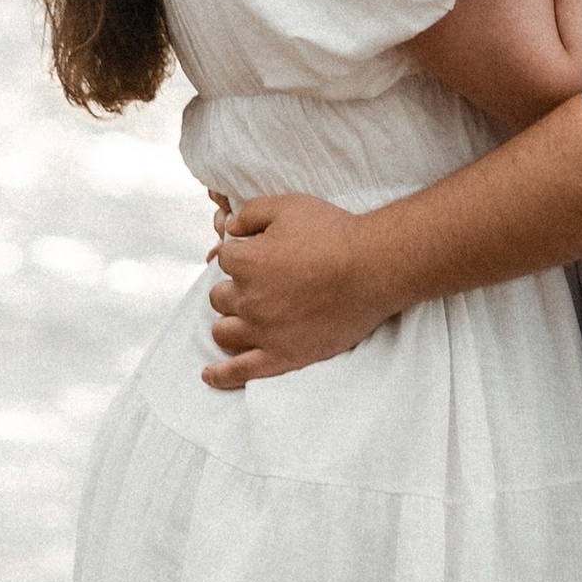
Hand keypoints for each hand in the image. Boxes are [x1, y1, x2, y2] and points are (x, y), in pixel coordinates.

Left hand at [203, 194, 387, 386]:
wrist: (371, 269)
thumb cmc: (333, 234)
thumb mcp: (288, 206)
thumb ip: (251, 213)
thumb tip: (229, 227)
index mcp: (245, 262)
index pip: (224, 258)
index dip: (242, 252)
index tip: (260, 252)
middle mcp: (247, 299)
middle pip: (219, 297)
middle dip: (234, 287)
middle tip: (261, 283)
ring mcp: (262, 332)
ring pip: (223, 332)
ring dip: (229, 322)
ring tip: (243, 318)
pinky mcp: (281, 357)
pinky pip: (240, 372)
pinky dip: (221, 375)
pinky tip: (209, 375)